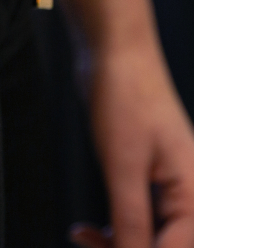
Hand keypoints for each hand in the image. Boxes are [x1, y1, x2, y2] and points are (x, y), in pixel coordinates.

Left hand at [70, 43, 193, 247]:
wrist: (114, 52)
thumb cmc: (125, 95)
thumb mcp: (122, 166)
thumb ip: (129, 219)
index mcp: (195, 191)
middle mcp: (189, 191)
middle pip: (167, 245)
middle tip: (89, 243)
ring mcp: (169, 183)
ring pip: (152, 235)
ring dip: (118, 243)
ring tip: (83, 236)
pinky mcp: (148, 174)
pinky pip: (139, 216)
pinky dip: (116, 226)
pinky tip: (90, 229)